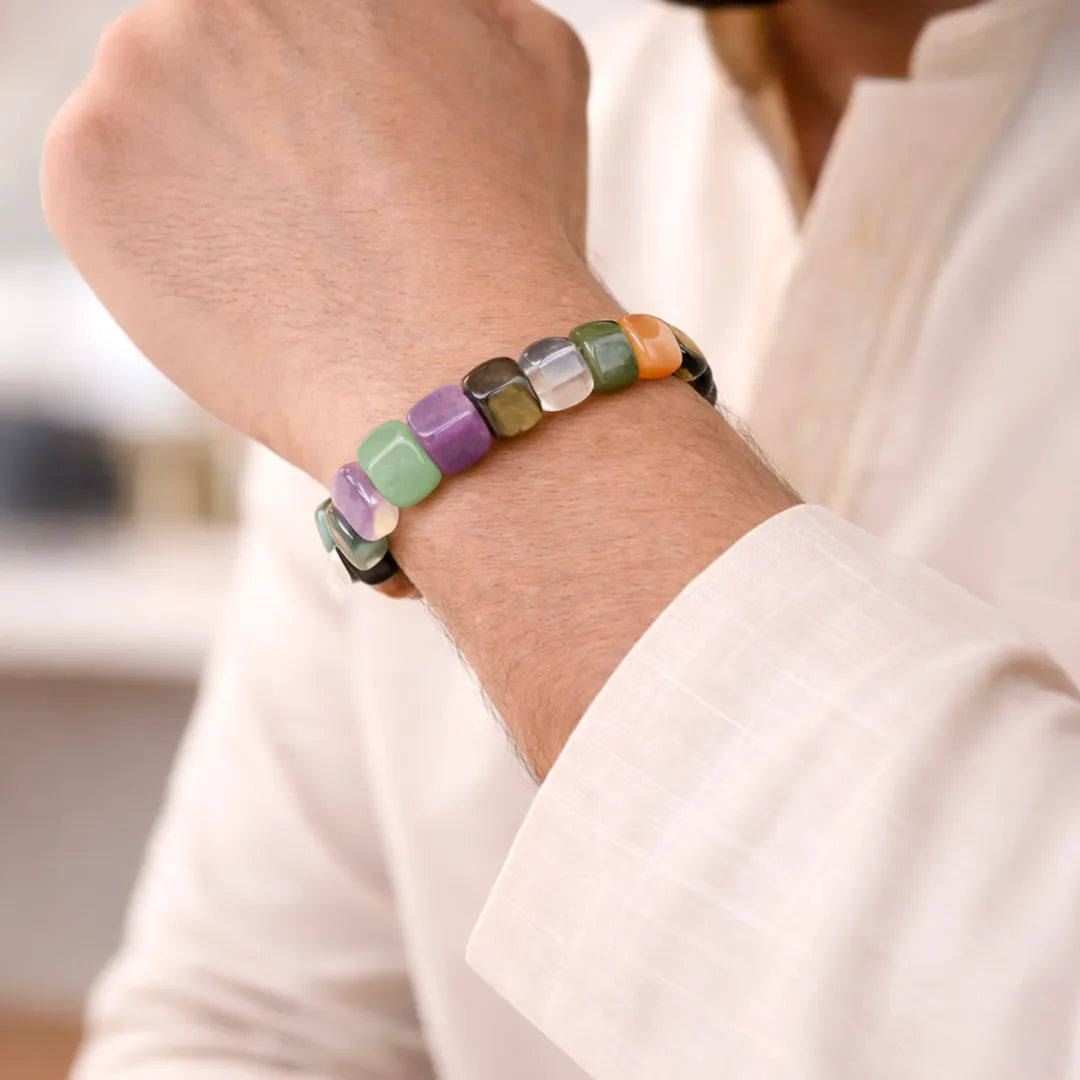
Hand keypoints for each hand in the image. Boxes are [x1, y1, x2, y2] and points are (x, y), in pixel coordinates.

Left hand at [43, 0, 600, 481]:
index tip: (343, 151)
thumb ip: (469, 12)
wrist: (449, 367)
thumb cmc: (510, 232)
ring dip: (211, 177)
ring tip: (294, 259)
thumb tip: (442, 16)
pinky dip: (162, 241)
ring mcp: (137, 66)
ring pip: (161, 119)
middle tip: (325, 208)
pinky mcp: (84, 168)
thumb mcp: (538, 66)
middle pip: (221, 52)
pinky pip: (112, 196)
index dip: (326, 91)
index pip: (292, 20)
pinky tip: (243, 285)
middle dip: (264, 119)